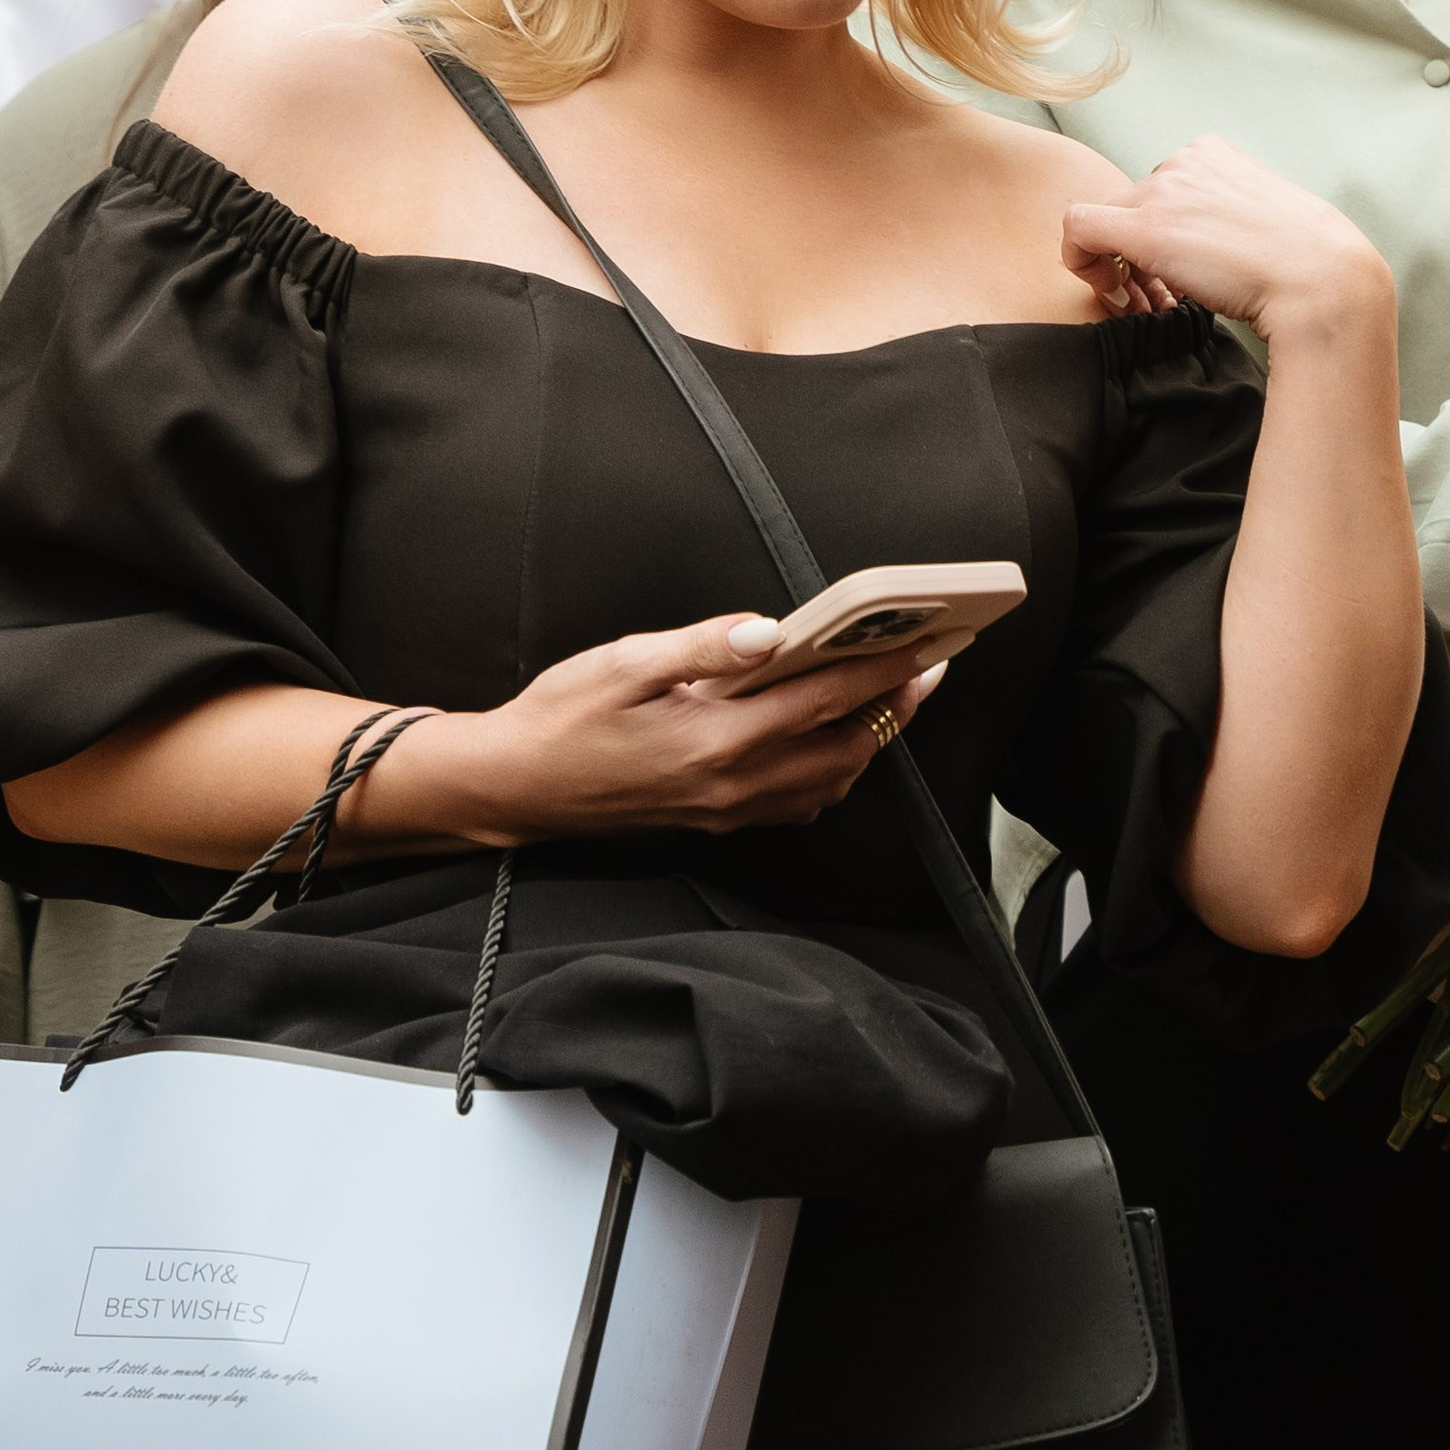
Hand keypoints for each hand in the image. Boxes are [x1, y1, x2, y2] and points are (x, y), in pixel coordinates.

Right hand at [390, 612, 945, 844]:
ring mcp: (728, 810)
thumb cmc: (563, 716)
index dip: (886, 668)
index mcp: (715, 739)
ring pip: (831, 780)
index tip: (929, 640)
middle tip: (932, 660)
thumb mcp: (624, 662)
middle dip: (896, 702)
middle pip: (846, 745)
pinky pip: (800, 802)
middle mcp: (733, 785)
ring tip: (894, 690)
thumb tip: (769, 628)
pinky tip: (834, 736)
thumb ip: (702, 646)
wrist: (517, 787)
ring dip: (871, 737)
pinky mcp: (717, 821)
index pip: (827, 699)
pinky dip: (835, 768)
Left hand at [1061, 135, 1395, 352]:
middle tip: (1154, 301)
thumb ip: (1222, 219)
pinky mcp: (1144, 225)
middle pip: (1131, 209)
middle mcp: (1183, 161)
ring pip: (1106, 222)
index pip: (1161, 194)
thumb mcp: (1262, 222)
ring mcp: (1163, 190)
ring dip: (1118, 267)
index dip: (1158, 241)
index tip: (1174, 277)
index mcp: (1213, 154)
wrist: (1321, 281)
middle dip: (1135, 257)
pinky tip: (1112, 293)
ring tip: (1146, 306)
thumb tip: (1201, 248)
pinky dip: (1080, 260)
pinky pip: (1078, 228)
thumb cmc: (1305, 263)